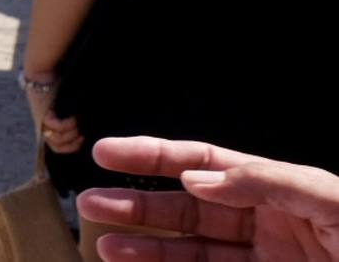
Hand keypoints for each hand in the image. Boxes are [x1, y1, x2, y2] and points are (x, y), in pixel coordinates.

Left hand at [21, 73, 83, 154]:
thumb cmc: (58, 85)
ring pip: (58, 139)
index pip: (57, 148)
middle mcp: (42, 126)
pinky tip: (73, 116)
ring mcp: (40, 122)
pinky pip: (57, 128)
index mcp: (46, 127)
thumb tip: (88, 129)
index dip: (71, 147)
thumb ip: (73, 118)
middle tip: (82, 131)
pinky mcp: (42, 115)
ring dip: (71, 132)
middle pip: (58, 146)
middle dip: (73, 141)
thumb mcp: (66, 106)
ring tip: (77, 120)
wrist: (42, 70)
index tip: (83, 138)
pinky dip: (67, 124)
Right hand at [79, 136, 338, 260]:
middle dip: (136, 205)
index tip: (106, 152)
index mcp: (279, 190)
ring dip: (143, 248)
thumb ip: (264, 182)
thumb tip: (196, 175)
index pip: (203, 163)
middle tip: (91, 203)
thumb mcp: (331, 200)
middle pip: (186, 208)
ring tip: (102, 246)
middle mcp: (265, 225)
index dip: (153, 156)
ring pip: (188, 252)